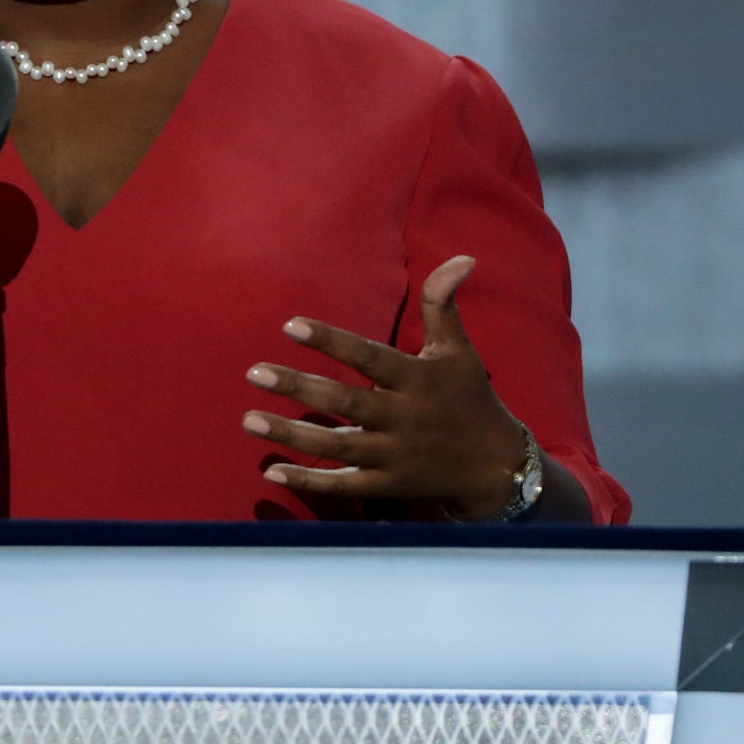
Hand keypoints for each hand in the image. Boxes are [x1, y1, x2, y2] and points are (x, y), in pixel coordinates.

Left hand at [242, 255, 527, 519]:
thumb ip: (444, 305)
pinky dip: (310, 482)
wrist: (495, 466)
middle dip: (298, 388)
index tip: (289, 325)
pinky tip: (273, 470)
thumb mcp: (458, 350)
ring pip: (337, 446)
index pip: (369, 356)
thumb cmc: (469, 397)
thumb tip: (462, 257)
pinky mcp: (389, 485)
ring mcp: (395, 455)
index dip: (331, 340)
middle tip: (253, 373)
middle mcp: (404, 417)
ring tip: (248, 420)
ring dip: (291, 434)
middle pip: (345, 402)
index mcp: (417, 379)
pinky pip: (345, 486)